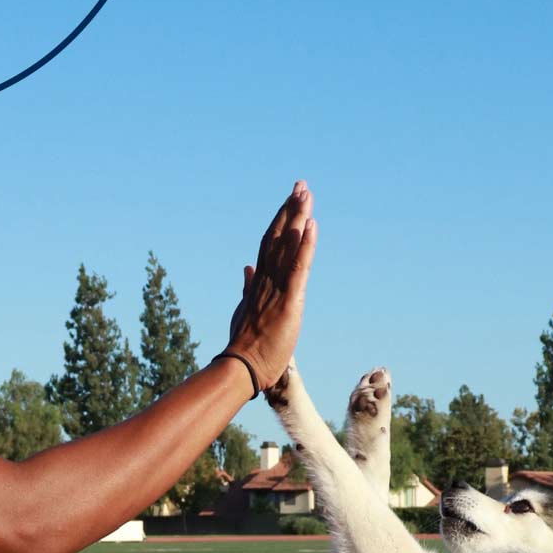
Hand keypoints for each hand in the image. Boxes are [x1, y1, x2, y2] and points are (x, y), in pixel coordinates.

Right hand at [226, 181, 316, 391]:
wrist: (241, 367)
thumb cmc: (245, 346)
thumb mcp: (245, 310)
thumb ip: (248, 287)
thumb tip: (247, 269)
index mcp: (259, 283)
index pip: (269, 245)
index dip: (279, 221)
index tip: (288, 201)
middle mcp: (266, 281)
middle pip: (278, 237)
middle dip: (290, 210)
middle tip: (301, 185)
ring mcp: (276, 289)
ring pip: (287, 247)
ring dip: (297, 218)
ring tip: (306, 194)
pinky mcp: (289, 302)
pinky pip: (298, 269)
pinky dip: (305, 246)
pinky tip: (311, 225)